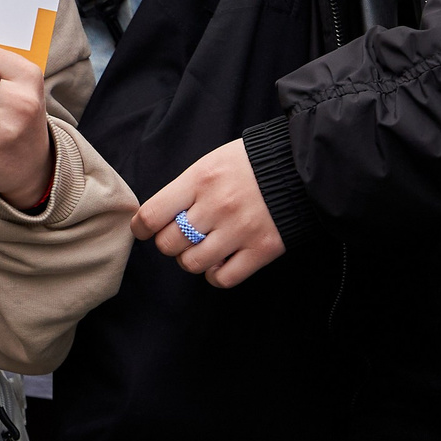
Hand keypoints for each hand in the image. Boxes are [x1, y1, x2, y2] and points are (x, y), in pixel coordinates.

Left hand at [132, 137, 281, 287]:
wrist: (299, 166)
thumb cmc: (249, 163)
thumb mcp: (211, 162)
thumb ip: (186, 187)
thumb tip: (160, 217)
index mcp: (200, 179)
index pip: (153, 215)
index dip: (141, 228)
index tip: (144, 230)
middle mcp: (217, 206)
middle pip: (169, 244)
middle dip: (169, 243)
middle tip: (179, 237)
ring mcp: (240, 230)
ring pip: (192, 264)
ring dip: (191, 260)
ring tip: (201, 249)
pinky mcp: (262, 249)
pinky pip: (223, 278)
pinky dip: (215, 275)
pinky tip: (220, 262)